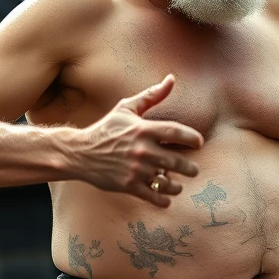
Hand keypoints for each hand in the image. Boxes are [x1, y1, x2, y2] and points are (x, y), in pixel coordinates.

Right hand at [75, 75, 203, 206]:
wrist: (80, 153)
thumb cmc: (106, 129)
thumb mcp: (126, 109)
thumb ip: (151, 95)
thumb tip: (171, 79)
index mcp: (144, 130)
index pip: (176, 133)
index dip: (192, 138)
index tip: (198, 143)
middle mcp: (142, 150)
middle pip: (177, 162)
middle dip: (190, 168)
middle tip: (192, 170)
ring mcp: (136, 169)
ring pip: (167, 182)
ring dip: (177, 185)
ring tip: (177, 184)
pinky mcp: (129, 185)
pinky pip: (153, 196)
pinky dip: (163, 200)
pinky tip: (165, 197)